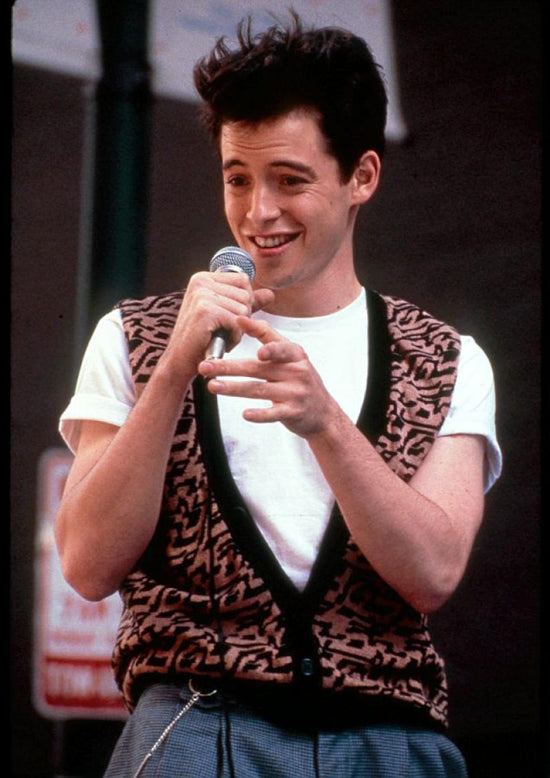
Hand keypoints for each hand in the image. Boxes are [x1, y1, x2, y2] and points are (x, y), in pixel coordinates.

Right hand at [162, 272, 274, 381]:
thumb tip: (270, 294)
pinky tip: (219, 342)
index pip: (243, 280)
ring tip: (219, 336)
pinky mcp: (205, 311)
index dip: (243, 302)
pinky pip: (237, 322)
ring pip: (243, 309)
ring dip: (237, 329)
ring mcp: (201, 295)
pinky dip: (234, 337)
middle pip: (245, 295)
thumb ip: (246, 303)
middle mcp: (200, 282)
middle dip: (241, 318)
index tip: (227, 316)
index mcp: (203, 278)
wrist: (181, 361)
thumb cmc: (201, 339)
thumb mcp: (225, 316)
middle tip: (221, 329)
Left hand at [198, 316, 338, 437]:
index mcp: (295, 354)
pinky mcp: (293, 412)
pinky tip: (244, 414)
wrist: (323, 413)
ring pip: (259, 389)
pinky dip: (259, 415)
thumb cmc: (300, 381)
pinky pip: (273, 413)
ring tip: (213, 386)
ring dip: (234, 388)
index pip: (275, 341)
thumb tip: (242, 319)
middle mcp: (296, 371)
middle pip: (257, 367)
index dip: (257, 331)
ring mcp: (296, 392)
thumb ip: (269, 338)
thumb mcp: (292, 356)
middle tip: (206, 366)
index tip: (237, 323)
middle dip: (229, 366)